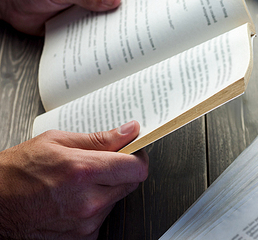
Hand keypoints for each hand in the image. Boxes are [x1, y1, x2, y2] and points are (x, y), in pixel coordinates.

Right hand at [0, 121, 147, 239]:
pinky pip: (103, 217)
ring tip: (80, 181)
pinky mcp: (82, 237)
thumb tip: (129, 131)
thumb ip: (100, 139)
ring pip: (117, 199)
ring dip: (107, 188)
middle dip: (122, 170)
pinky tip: (75, 198)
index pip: (136, 167)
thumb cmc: (15, 173)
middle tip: (103, 163)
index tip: (133, 151)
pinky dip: (95, 206)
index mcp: (83, 171)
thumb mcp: (56, 142)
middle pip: (131, 183)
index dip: (138, 156)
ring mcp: (85, 223)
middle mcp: (88, 201)